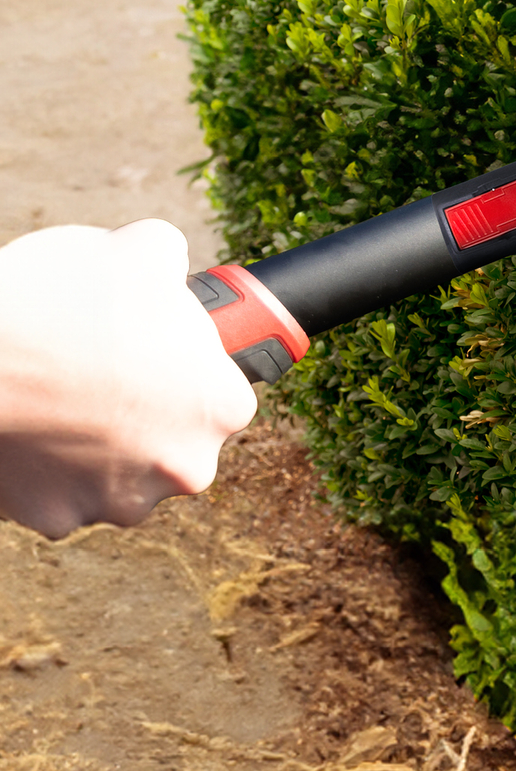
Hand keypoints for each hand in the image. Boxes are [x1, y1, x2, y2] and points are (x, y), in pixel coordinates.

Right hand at [0, 220, 257, 538]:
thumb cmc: (63, 299)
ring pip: (123, 471)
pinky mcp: (58, 520)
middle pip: (177, 439)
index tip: (162, 356)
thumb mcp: (144, 249)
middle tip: (110, 373)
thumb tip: (171, 271)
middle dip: (149, 411)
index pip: (224, 391)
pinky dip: (52, 468)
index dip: (191, 369)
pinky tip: (36, 428)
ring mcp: (120, 501)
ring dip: (103, 445)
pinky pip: (64, 492)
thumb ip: (175, 264)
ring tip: (67, 397)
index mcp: (221, 407)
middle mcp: (185, 468)